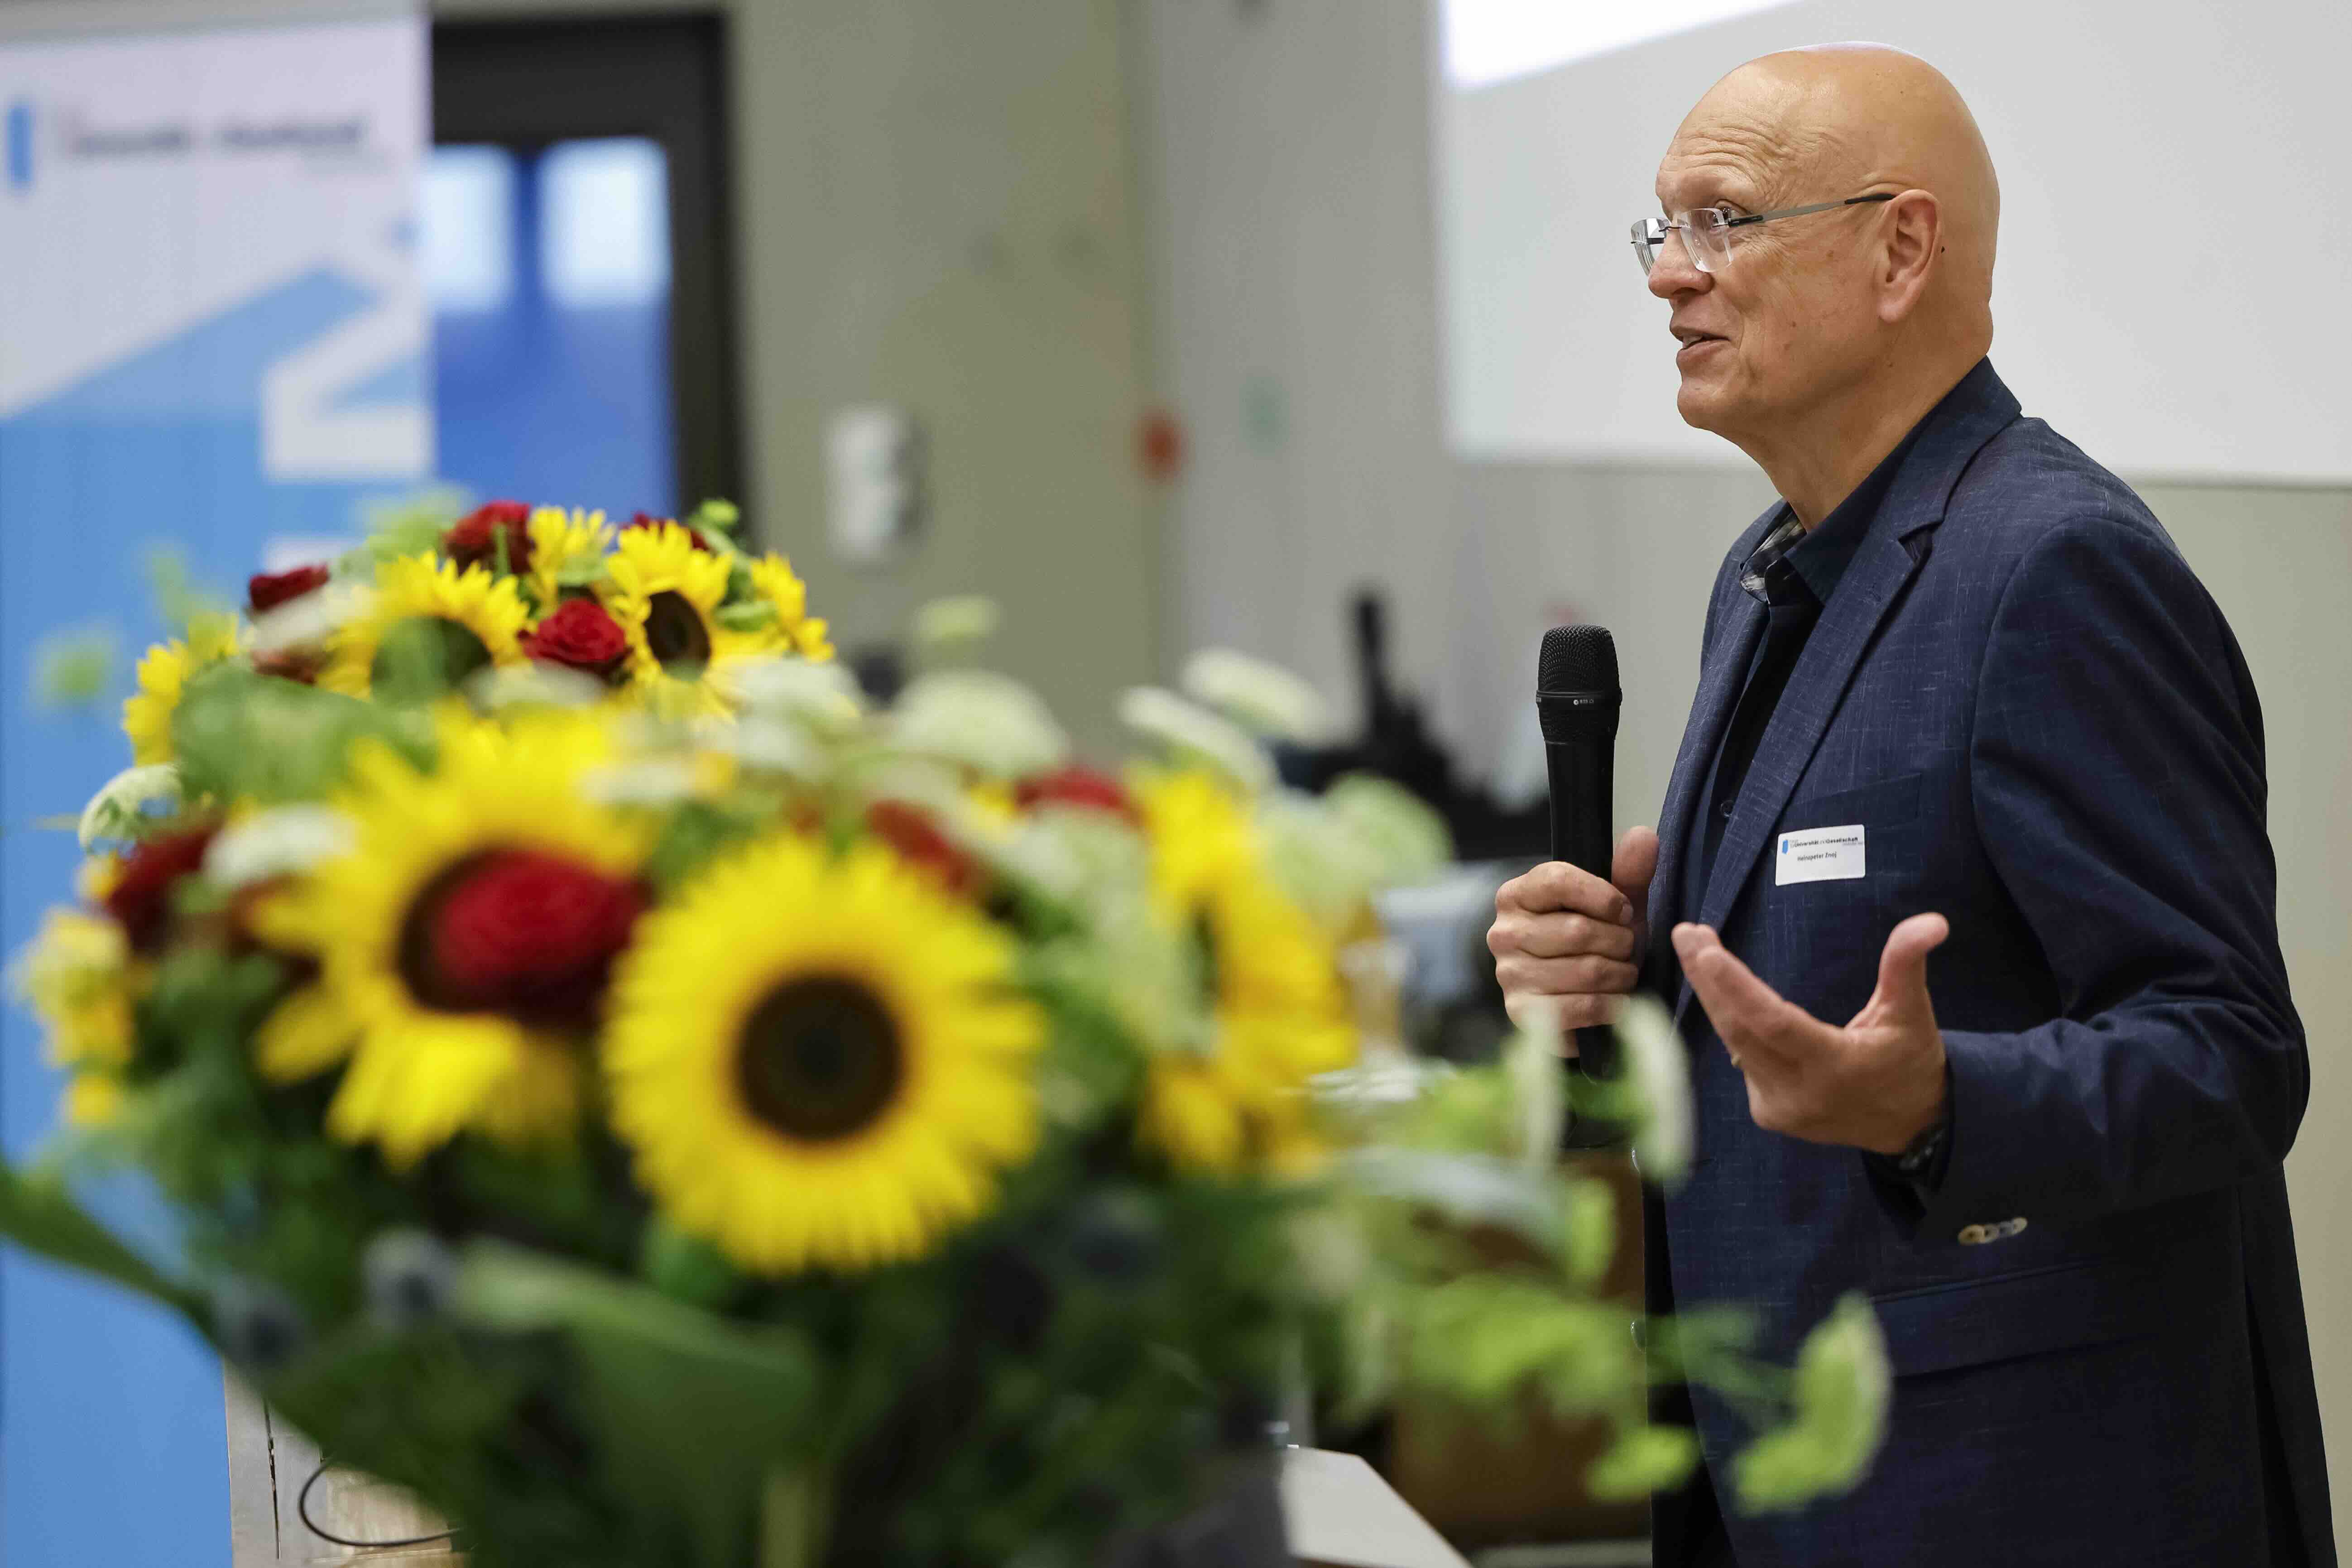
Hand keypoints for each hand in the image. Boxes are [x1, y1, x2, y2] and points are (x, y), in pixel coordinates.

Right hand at [1488, 827, 1659, 1054]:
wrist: (1577, 999)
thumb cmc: (1595, 944)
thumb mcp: (1612, 905)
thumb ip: (1627, 872)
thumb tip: (1643, 835)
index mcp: (1516, 895)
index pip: (1558, 880)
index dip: (1603, 896)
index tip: (1624, 911)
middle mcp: (1503, 933)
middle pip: (1577, 930)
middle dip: (1619, 942)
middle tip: (1627, 949)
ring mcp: (1508, 975)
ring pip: (1585, 970)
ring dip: (1621, 975)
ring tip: (1624, 973)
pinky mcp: (1522, 1013)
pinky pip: (1581, 1006)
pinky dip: (1612, 1004)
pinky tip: (1616, 999)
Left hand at [1671, 913, 1951, 1153]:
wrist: (1909, 1125)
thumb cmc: (1910, 1060)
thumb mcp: (1913, 1011)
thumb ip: (1907, 964)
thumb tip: (1933, 921)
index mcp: (1836, 1065)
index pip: (1774, 1022)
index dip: (1736, 988)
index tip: (1705, 951)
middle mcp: (1801, 1092)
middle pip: (1739, 1029)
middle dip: (1707, 978)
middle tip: (1685, 932)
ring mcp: (1780, 1108)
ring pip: (1735, 1043)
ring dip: (1713, 996)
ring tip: (1696, 949)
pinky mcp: (1769, 1115)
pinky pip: (1742, 1062)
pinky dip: (1734, 1026)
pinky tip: (1726, 997)